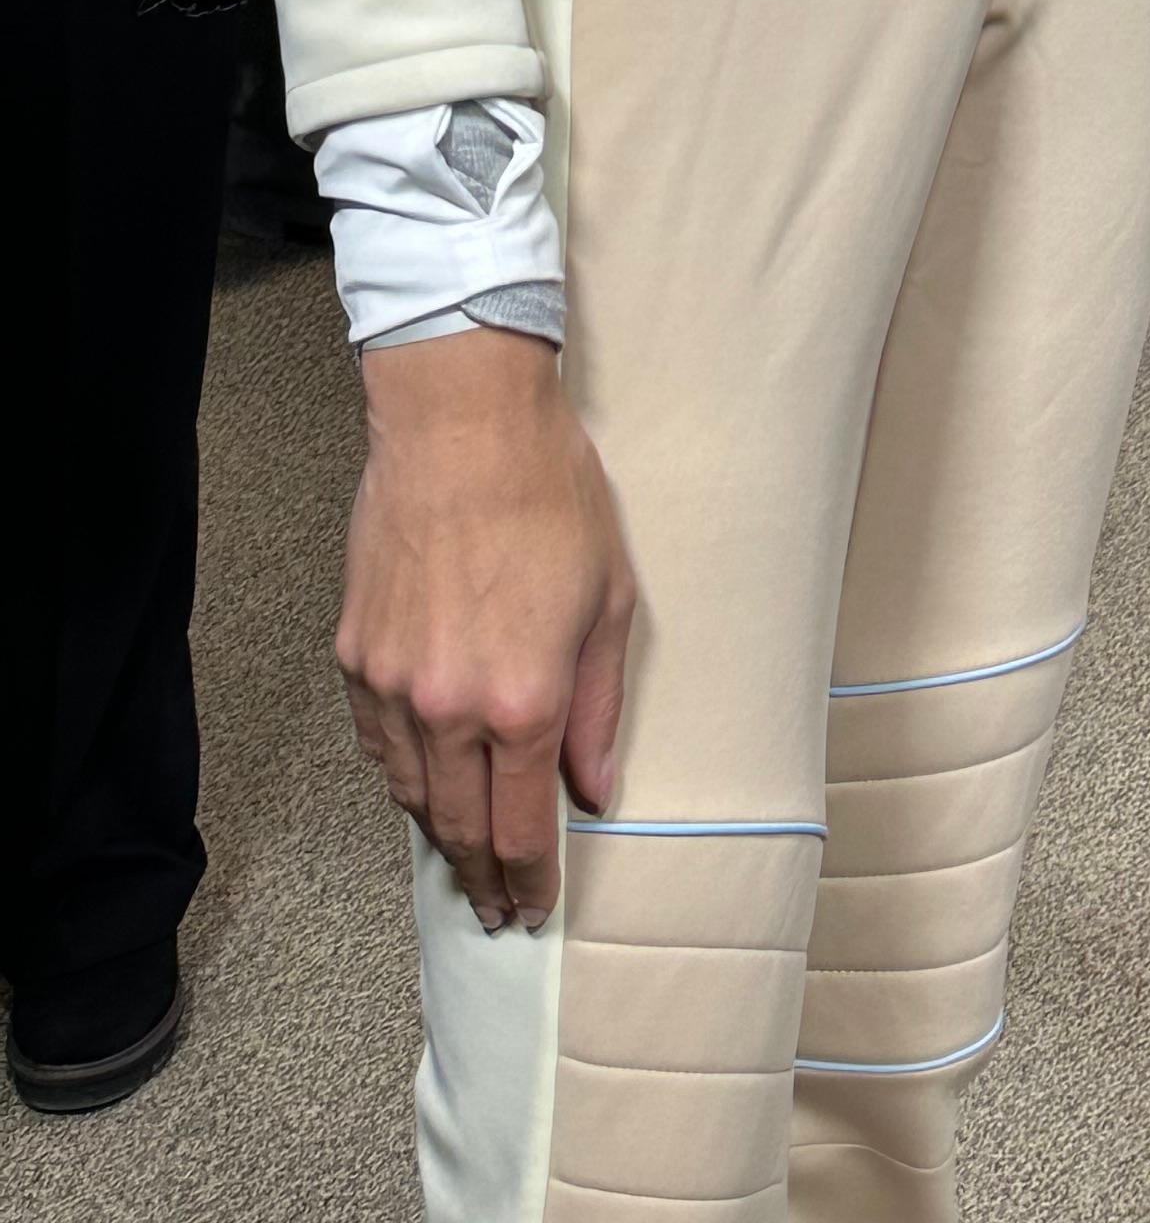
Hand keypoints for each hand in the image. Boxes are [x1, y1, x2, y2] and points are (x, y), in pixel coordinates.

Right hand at [339, 328, 636, 934]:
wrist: (462, 425)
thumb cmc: (550, 496)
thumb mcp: (609, 598)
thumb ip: (599, 706)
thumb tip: (595, 789)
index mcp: (522, 701)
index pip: (520, 828)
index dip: (529, 878)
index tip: (534, 908)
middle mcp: (449, 709)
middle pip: (459, 827)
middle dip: (482, 878)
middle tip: (496, 909)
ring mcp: (393, 685)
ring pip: (411, 793)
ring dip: (439, 834)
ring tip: (463, 859)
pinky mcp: (355, 655)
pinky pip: (377, 743)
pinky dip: (401, 776)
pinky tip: (421, 784)